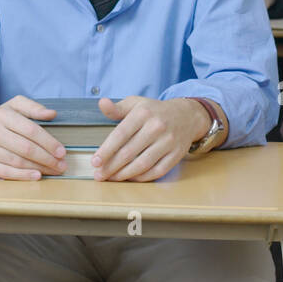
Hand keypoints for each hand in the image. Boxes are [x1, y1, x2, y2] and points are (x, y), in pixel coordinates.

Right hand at [0, 96, 66, 179]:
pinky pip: (4, 172)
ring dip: (38, 168)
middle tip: (61, 165)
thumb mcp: (13, 106)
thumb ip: (33, 108)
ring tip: (53, 171)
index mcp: (2, 115)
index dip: (49, 142)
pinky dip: (22, 176)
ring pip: (16, 161)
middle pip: (25, 148)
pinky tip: (36, 176)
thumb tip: (52, 113)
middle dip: (47, 158)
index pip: (30, 130)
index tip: (62, 152)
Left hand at [91, 96, 206, 182]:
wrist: (187, 116)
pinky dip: (142, 177)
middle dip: (111, 166)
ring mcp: (168, 142)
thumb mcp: (136, 104)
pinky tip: (130, 178)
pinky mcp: (176, 154)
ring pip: (142, 164)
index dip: (106, 150)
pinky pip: (157, 171)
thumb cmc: (155, 111)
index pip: (120, 134)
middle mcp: (156, 127)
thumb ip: (116, 108)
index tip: (95, 162)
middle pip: (129, 152)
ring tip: (112, 178)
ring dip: (124, 175)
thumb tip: (101, 103)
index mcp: (143, 113)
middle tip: (99, 175)